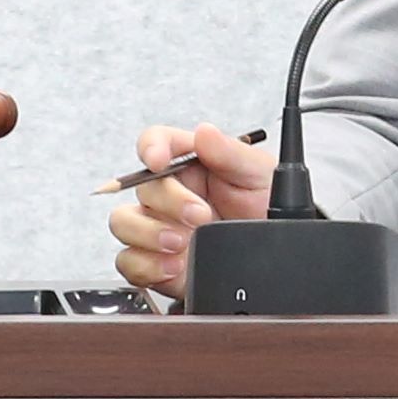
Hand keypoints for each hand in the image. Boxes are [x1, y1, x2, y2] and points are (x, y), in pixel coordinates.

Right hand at [109, 122, 277, 299]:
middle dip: (169, 202)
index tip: (159, 160)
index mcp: (191, 165)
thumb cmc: (268, 210)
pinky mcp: (157, 263)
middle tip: (201, 215)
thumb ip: (231, 154)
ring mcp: (160, 228)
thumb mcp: (260, 176)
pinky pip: (129, 262)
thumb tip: (205, 133)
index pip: (156, 143)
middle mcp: (170, 195)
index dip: (151, 147)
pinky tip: (175, 265)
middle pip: (140, 187)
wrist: (273, 258)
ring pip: (124, 222)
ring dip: (149, 233)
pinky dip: (147, 265)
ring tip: (182, 242)